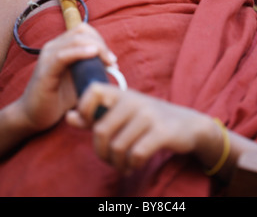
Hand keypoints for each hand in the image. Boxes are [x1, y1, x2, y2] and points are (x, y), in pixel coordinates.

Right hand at [16, 23, 116, 132]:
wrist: (35, 115)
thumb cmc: (58, 98)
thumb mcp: (80, 79)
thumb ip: (93, 69)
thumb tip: (113, 65)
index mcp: (61, 46)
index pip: (83, 30)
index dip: (100, 39)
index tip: (112, 59)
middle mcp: (53, 46)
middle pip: (82, 32)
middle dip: (101, 44)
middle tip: (112, 62)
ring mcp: (48, 57)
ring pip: (75, 40)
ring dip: (96, 48)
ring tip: (108, 62)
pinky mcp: (45, 70)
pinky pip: (63, 56)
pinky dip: (80, 52)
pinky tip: (92, 55)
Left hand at [66, 83, 211, 172]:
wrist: (188, 124)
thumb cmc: (149, 119)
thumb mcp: (123, 112)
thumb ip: (95, 115)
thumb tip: (68, 116)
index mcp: (122, 94)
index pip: (93, 91)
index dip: (84, 109)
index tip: (90, 127)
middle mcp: (134, 100)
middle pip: (101, 130)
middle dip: (101, 153)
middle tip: (110, 159)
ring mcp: (148, 115)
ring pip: (117, 146)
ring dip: (117, 163)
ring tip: (123, 165)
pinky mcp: (161, 131)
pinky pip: (136, 154)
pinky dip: (132, 164)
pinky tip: (135, 164)